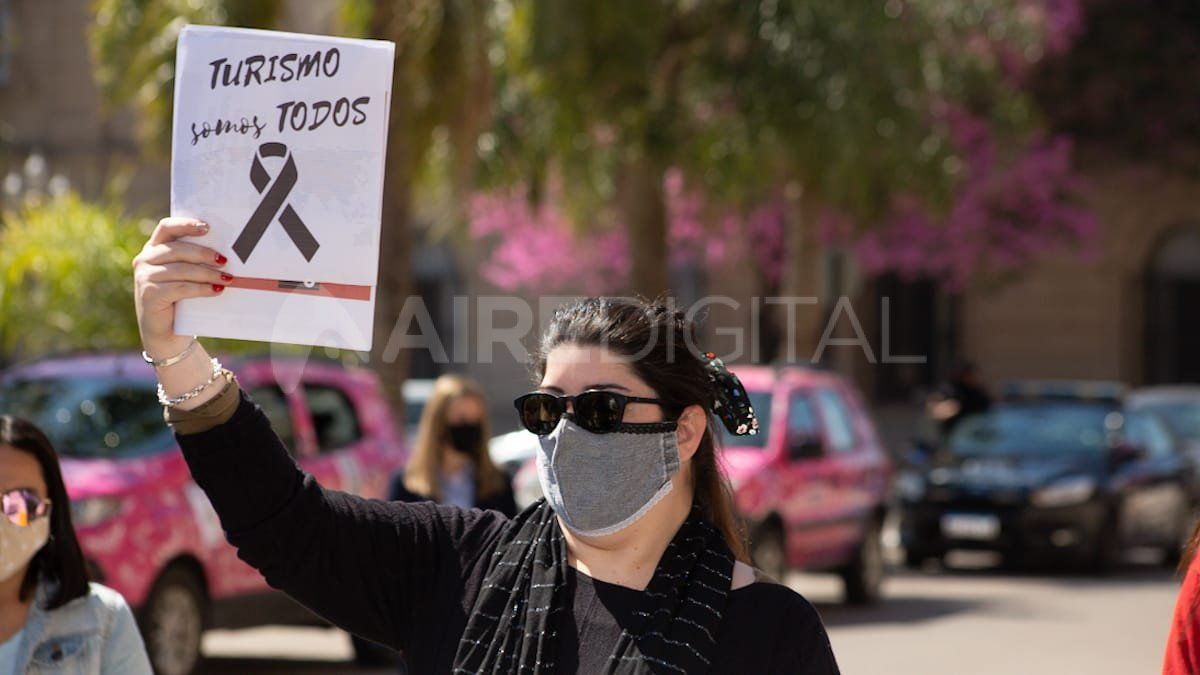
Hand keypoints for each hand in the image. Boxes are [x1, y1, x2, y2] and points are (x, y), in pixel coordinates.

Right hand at [132, 217, 230, 357]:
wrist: (167, 334)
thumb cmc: (182, 301)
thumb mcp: (188, 277)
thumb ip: (195, 262)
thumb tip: (226, 253)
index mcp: (154, 248)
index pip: (167, 228)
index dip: (186, 224)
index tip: (207, 227)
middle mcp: (145, 259)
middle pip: (177, 249)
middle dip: (204, 254)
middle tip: (225, 261)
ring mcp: (144, 277)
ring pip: (181, 269)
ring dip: (207, 274)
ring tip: (227, 279)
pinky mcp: (149, 294)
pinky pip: (180, 288)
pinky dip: (201, 289)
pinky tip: (216, 291)